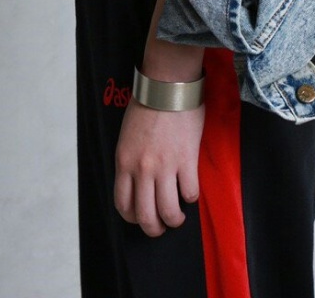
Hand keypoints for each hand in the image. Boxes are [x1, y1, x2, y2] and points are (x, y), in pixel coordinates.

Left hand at [113, 98, 204, 236]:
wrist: (168, 85)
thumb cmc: (148, 104)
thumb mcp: (128, 135)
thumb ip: (131, 159)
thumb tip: (139, 180)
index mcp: (124, 162)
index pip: (123, 204)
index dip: (132, 217)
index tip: (140, 217)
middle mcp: (142, 169)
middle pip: (145, 215)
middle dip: (154, 228)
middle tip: (161, 227)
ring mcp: (164, 166)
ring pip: (168, 211)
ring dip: (174, 219)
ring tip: (178, 216)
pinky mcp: (186, 160)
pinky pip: (189, 192)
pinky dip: (191, 197)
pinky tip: (190, 190)